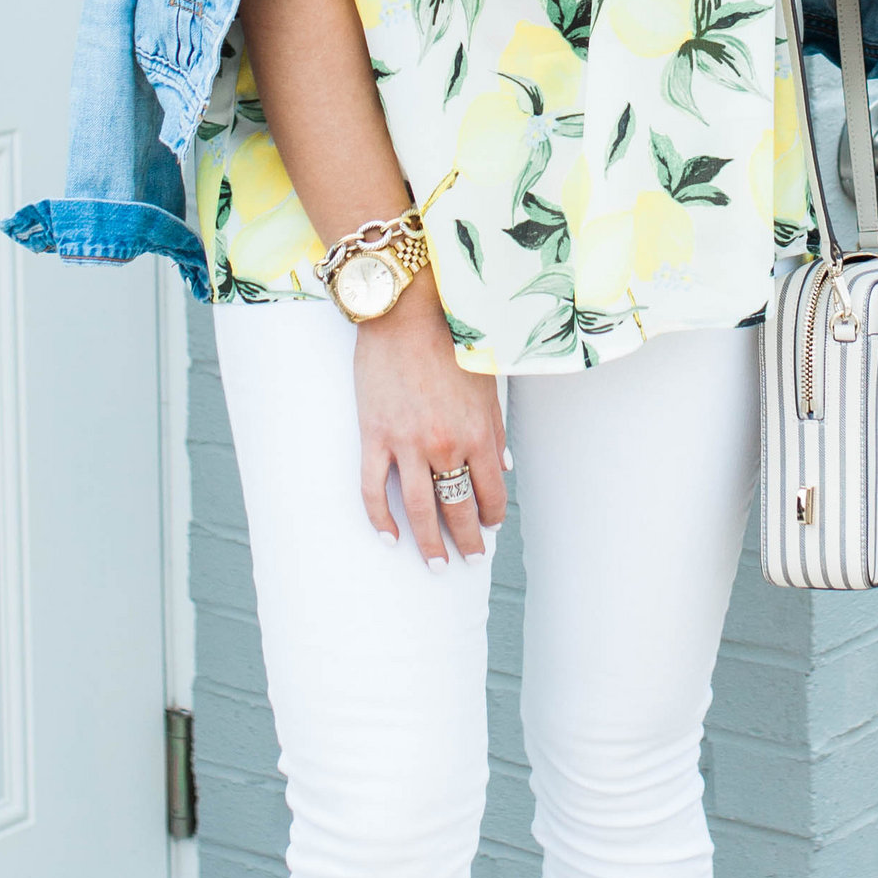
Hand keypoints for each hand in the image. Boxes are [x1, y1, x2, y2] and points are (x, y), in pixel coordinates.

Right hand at [354, 283, 507, 561]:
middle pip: (456, 508)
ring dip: (428, 543)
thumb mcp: (487, 385)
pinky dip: (380, 519)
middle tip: (468, 562)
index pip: (490, 492)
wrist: (405, 313)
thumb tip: (504, 466)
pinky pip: (373, 489)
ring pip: (418, 509)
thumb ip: (495, 430)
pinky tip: (389, 538)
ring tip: (434, 565)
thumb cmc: (452, 342)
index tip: (490, 528)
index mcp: (478, 433)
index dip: (492, 516)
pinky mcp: (374, 436)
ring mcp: (406, 444)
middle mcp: (444, 446)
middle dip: (465, 541)